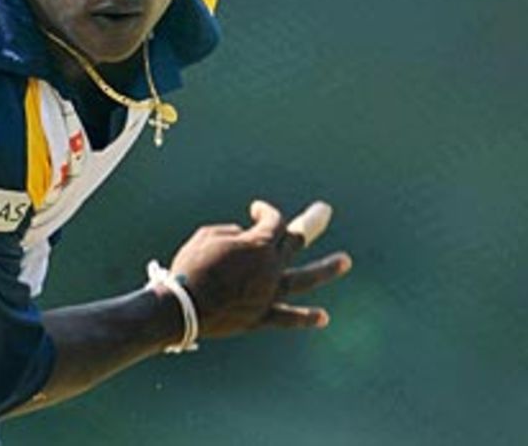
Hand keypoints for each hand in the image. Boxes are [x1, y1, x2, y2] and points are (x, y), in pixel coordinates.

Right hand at [168, 200, 351, 338]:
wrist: (182, 308)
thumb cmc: (190, 267)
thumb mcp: (207, 236)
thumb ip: (230, 233)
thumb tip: (243, 239)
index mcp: (257, 244)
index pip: (273, 221)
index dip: (266, 212)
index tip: (255, 211)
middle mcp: (270, 267)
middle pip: (296, 241)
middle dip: (311, 222)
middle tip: (325, 211)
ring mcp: (269, 293)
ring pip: (304, 279)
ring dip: (327, 269)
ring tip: (345, 261)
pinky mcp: (261, 316)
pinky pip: (288, 317)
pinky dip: (305, 317)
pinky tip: (324, 317)